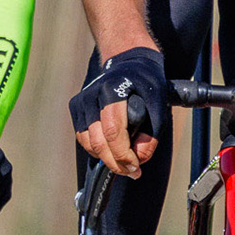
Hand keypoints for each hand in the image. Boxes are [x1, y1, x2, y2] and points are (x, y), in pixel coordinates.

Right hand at [70, 47, 164, 177]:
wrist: (129, 62)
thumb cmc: (146, 84)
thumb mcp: (158, 106)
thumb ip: (151, 135)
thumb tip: (138, 159)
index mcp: (112, 90)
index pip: (113, 132)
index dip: (123, 155)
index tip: (135, 168)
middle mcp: (92, 94)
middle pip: (98, 141)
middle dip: (115, 162)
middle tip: (132, 172)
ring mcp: (81, 100)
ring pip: (88, 142)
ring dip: (105, 158)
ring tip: (123, 163)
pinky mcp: (76, 107)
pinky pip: (83, 137)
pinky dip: (97, 148)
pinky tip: (111, 150)